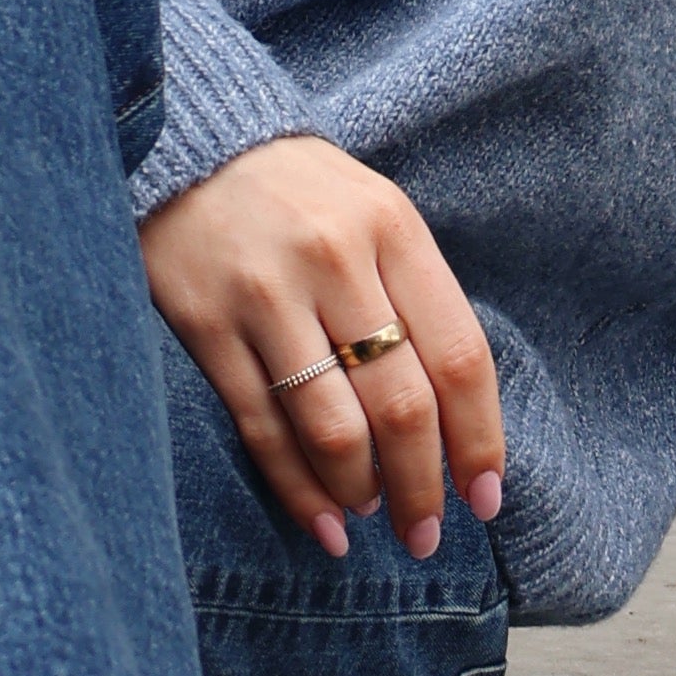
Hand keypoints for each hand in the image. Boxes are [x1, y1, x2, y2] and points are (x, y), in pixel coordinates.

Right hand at [139, 137, 505, 558]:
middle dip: (421, 486)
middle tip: (426, 533)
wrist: (189, 142)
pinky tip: (321, 521)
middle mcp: (334, 260)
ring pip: (332, 426)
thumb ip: (418, 302)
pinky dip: (298, 488)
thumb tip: (453, 423)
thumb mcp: (377, 216)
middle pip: (402, 404)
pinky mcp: (205, 323)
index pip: (460, 357)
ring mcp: (265, 294)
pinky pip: (262, 427)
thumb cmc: (302, 195)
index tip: (486, 497)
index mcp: (393, 229)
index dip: (479, 440)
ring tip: (370, 514)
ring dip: (360, 490)